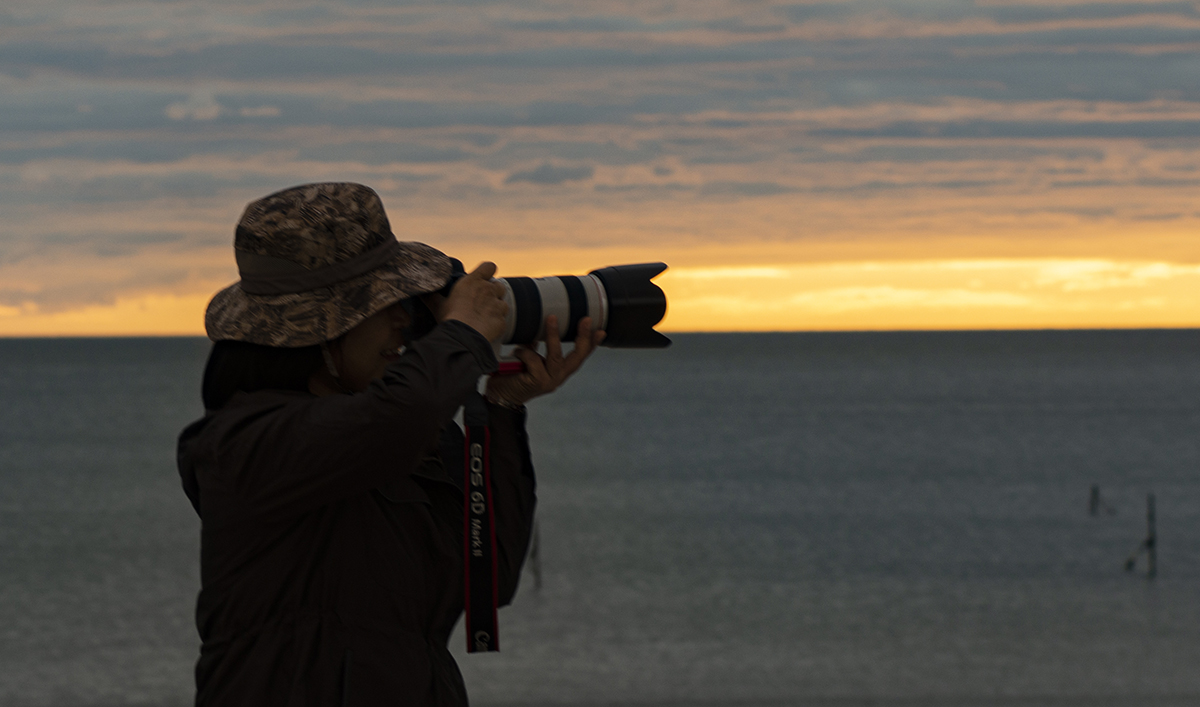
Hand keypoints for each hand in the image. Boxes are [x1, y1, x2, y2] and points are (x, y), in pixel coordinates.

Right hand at [439, 262, 507, 342]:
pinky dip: (497, 323)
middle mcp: (488, 290)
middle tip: (482, 301)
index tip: (483, 278)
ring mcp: (497, 306)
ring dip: (496, 308)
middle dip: (493, 292)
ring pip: (502, 303)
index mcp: (473, 282)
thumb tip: (422, 293)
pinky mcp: (502, 321)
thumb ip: (431, 296)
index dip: (488, 272)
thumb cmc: (450, 319)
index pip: (489, 266)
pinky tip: (486, 328)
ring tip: (484, 317)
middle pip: (498, 285)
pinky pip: (502, 320)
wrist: (462, 338)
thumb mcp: (437, 305)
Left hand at [486, 315, 605, 406]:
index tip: (600, 330)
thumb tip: (536, 329)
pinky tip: (514, 354)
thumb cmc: (512, 376)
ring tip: (551, 318)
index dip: (590, 344)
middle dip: (583, 338)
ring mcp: (548, 381)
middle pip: (577, 357)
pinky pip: (533, 359)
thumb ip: (534, 347)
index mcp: (559, 371)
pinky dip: (523, 352)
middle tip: (586, 320)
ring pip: (555, 356)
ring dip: (553, 336)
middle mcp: (557, 377)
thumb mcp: (527, 358)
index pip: (579, 356)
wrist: (499, 397)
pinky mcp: (537, 382)